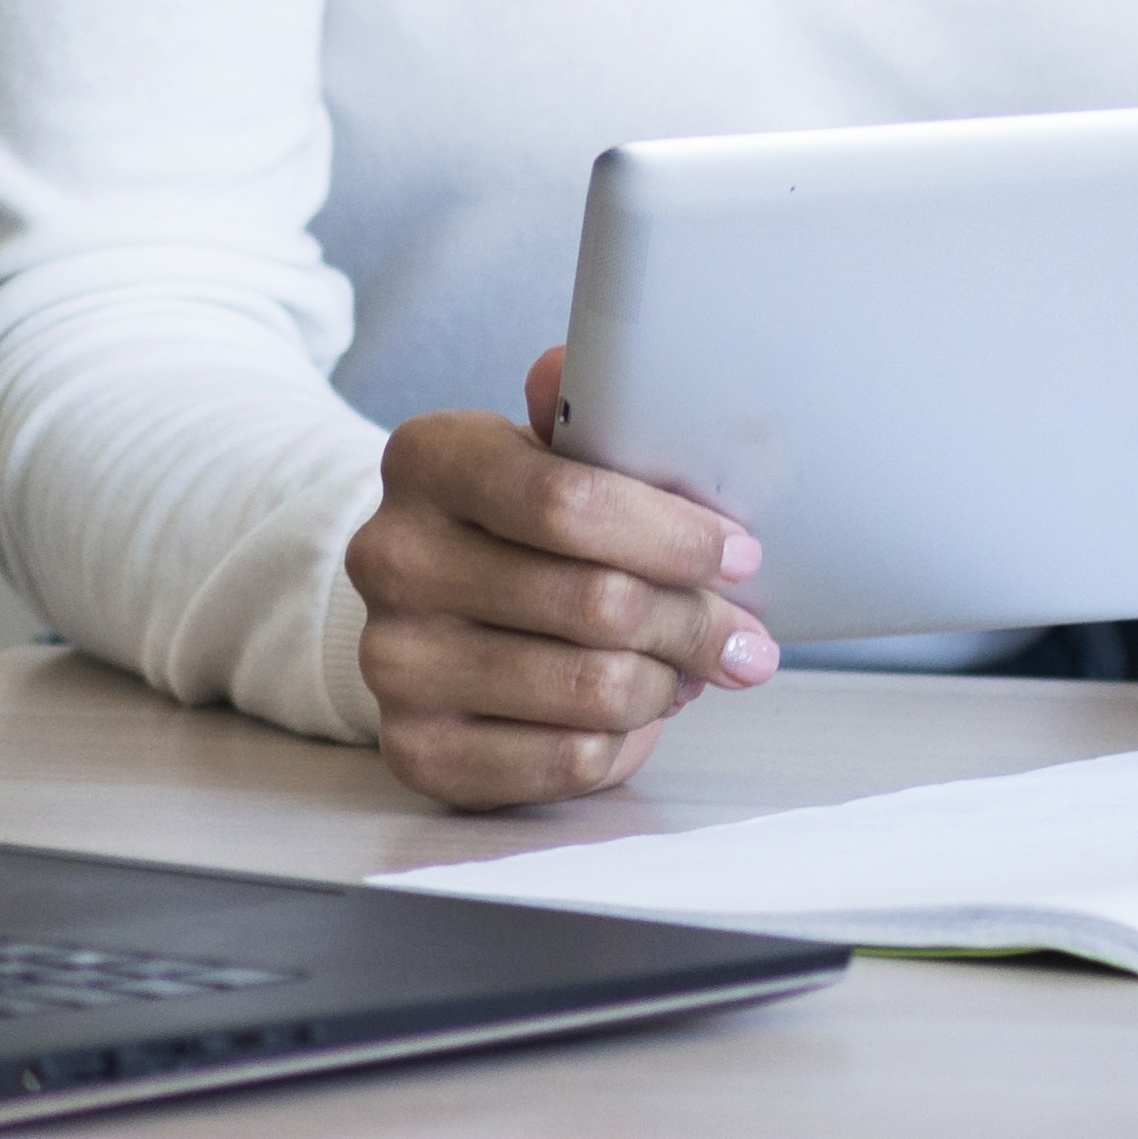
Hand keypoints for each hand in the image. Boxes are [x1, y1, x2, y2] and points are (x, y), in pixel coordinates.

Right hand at [347, 349, 769, 809]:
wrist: (435, 593)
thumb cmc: (529, 512)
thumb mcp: (561, 443)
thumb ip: (605, 411)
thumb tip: (639, 379)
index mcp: (430, 459)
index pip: (574, 504)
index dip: (679, 537)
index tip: (743, 554)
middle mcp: (394, 558)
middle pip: (598, 603)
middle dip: (695, 620)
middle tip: (743, 632)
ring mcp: (393, 660)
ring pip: (593, 688)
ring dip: (668, 681)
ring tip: (688, 665)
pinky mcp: (414, 747)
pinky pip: (566, 759)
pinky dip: (626, 739)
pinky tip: (636, 711)